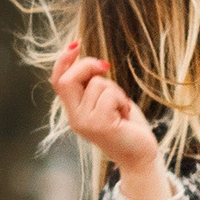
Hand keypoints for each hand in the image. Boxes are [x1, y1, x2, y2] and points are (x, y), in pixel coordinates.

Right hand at [50, 40, 167, 197]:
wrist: (141, 155)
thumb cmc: (127, 125)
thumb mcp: (107, 101)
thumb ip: (95, 86)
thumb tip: (92, 63)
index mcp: (74, 111)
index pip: (58, 81)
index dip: (63, 61)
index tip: (76, 44)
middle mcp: (75, 118)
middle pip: (68, 79)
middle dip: (87, 65)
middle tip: (106, 67)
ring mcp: (85, 123)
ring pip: (96, 84)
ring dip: (114, 89)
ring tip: (121, 107)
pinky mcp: (99, 125)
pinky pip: (108, 95)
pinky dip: (121, 99)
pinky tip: (124, 114)